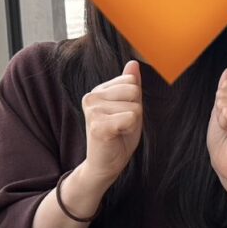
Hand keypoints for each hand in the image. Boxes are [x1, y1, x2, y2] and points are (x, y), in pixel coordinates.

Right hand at [81, 60, 142, 186]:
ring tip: (118, 131)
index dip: (134, 101)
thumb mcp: (128, 107)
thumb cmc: (118, 136)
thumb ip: (130, 85)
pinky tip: (116, 136)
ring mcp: (93, 110)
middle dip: (135, 111)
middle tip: (121, 125)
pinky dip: (130, 129)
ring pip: (135, 107)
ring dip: (132, 123)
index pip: (131, 82)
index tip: (122, 115)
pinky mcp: (98, 125)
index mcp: (98, 91)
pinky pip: (131, 118)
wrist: (105, 164)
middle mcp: (91, 97)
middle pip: (134, 91)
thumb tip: (133, 63)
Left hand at [208, 69, 226, 187]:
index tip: (226, 121)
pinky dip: (224, 123)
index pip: (226, 87)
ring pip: (226, 103)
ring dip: (221, 119)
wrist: (226, 165)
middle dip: (219, 112)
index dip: (218, 105)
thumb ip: (225, 91)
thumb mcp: (220, 111)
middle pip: (225, 93)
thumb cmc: (224, 142)